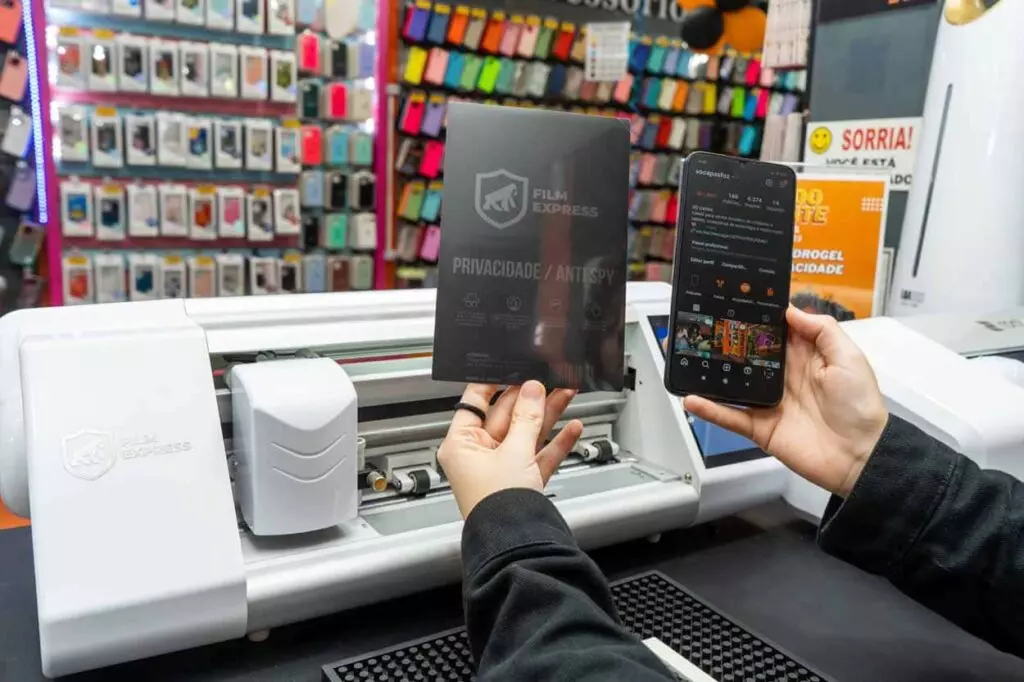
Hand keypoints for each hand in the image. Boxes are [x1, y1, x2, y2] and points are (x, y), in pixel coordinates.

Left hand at [438, 381, 583, 517]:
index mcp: (461, 444)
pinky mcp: (522, 482)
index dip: (495, 383)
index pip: (474, 402)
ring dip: (547, 414)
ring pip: (527, 433)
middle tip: (549, 378)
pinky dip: (556, 441)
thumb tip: (531, 389)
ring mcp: (501, 469)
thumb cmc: (498, 507)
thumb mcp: (514, 452)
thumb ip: (527, 417)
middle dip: (530, 397)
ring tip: (567, 393)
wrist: (517, 545)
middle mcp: (478, 455)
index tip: (513, 367)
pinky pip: (539, 454)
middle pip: (506, 415)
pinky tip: (572, 428)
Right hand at [684, 307, 887, 497]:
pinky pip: (730, 416)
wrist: (860, 456)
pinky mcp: (760, 427)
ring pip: (733, 384)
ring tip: (688, 358)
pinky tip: (691, 399)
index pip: (774, 332)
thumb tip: (790, 310)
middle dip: (726, 341)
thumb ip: (822, 331)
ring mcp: (768, 402)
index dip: (757, 317)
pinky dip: (710, 409)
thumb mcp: (848, 358)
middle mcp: (782, 377)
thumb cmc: (860, 406)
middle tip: (702, 325)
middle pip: (748, 354)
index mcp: (803, 357)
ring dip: (711, 373)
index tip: (736, 300)